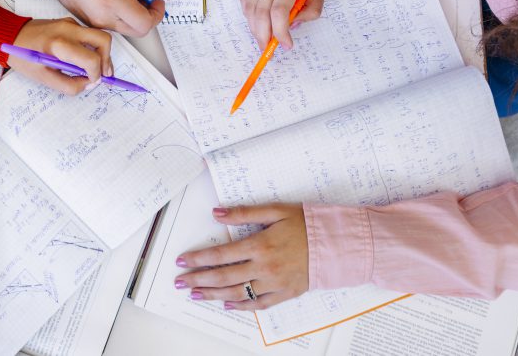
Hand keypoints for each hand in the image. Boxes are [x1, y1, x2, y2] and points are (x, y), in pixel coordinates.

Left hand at [10, 18, 112, 94]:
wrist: (10, 35)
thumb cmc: (24, 58)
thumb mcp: (44, 78)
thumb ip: (69, 85)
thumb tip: (89, 83)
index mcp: (59, 44)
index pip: (90, 59)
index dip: (96, 74)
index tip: (93, 82)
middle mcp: (68, 29)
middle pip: (103, 40)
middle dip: (107, 59)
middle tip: (104, 74)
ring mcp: (70, 23)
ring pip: (98, 36)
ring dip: (102, 54)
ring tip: (96, 69)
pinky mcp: (70, 22)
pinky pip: (89, 34)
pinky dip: (92, 47)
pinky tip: (84, 59)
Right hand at [46, 0, 166, 36]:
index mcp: (111, 0)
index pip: (144, 23)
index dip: (157, 14)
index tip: (157, 1)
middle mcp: (102, 16)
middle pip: (137, 31)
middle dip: (147, 16)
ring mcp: (93, 21)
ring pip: (124, 28)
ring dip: (133, 15)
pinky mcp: (87, 20)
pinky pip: (111, 24)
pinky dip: (120, 14)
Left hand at [174, 204, 307, 310]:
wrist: (337, 244)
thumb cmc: (307, 224)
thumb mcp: (276, 210)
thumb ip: (244, 212)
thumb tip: (217, 213)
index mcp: (259, 245)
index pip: (220, 255)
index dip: (198, 259)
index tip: (182, 262)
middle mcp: (264, 268)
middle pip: (224, 277)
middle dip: (198, 280)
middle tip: (180, 282)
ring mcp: (274, 283)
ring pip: (237, 293)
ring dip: (213, 295)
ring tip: (196, 295)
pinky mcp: (285, 293)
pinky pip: (259, 305)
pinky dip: (242, 307)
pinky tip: (228, 305)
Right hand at [240, 0, 328, 50]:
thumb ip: (312, 6)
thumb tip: (294, 25)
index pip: (280, 11)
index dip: (281, 33)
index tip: (285, 44)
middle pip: (261, 12)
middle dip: (263, 35)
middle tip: (268, 47)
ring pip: (249, 6)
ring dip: (253, 26)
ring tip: (261, 36)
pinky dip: (247, 11)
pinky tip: (254, 19)